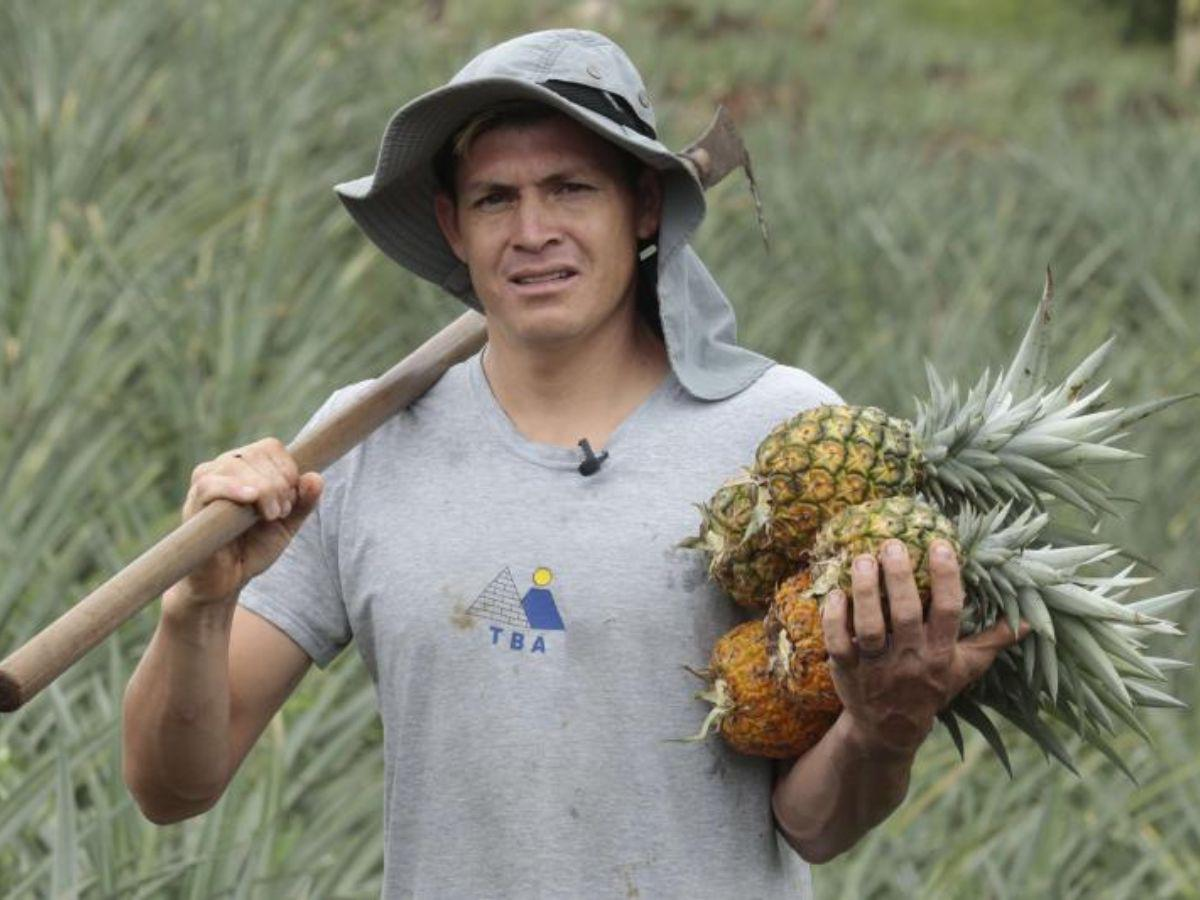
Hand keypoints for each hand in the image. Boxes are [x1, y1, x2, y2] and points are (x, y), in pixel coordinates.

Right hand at [165, 438, 322, 606]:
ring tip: (269, 516)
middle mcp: (223, 469)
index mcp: (246, 467)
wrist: (227, 580)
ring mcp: (205, 484)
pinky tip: (251, 499)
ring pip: (236, 465)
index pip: (270, 447)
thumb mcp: (288, 525)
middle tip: (279, 513)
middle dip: (278, 484)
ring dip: (263, 490)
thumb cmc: (254, 548)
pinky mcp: (192, 504)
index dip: (288, 470)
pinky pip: (209, 484)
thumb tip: (315, 477)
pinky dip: (234, 488)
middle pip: (255, 454)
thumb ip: (304, 502)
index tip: (290, 500)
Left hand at [821, 538, 1028, 756]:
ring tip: (862, 558)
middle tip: (892, 543)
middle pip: (905, 615)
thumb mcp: (965, 668)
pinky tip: (835, 591)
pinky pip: (838, 642)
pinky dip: (835, 618)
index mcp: (940, 654)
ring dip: (865, 591)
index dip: (945, 578)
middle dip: (899, 577)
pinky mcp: (846, 670)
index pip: (948, 612)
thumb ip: (992, 642)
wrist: (889, 729)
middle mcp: (910, 659)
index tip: (940, 544)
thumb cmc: (930, 687)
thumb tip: (1029, 621)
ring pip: (869, 626)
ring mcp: (876, 666)